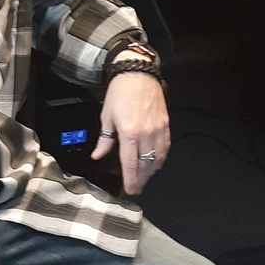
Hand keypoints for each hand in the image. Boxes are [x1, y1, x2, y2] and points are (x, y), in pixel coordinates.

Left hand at [90, 72, 169, 194]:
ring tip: (145, 178)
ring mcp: (158, 129)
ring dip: (152, 171)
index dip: (130, 180)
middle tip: (137, 188)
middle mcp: (146, 133)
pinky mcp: (166, 124)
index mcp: (129, 132)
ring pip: (158, 158)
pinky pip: (166, 147)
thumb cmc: (120, 92)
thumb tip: (98, 155)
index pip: (130, 163)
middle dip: (141, 179)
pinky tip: (156, 163)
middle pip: (146, 164)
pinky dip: (161, 158)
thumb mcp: (106, 116)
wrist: (138, 74)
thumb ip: (104, 139)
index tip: (130, 190)